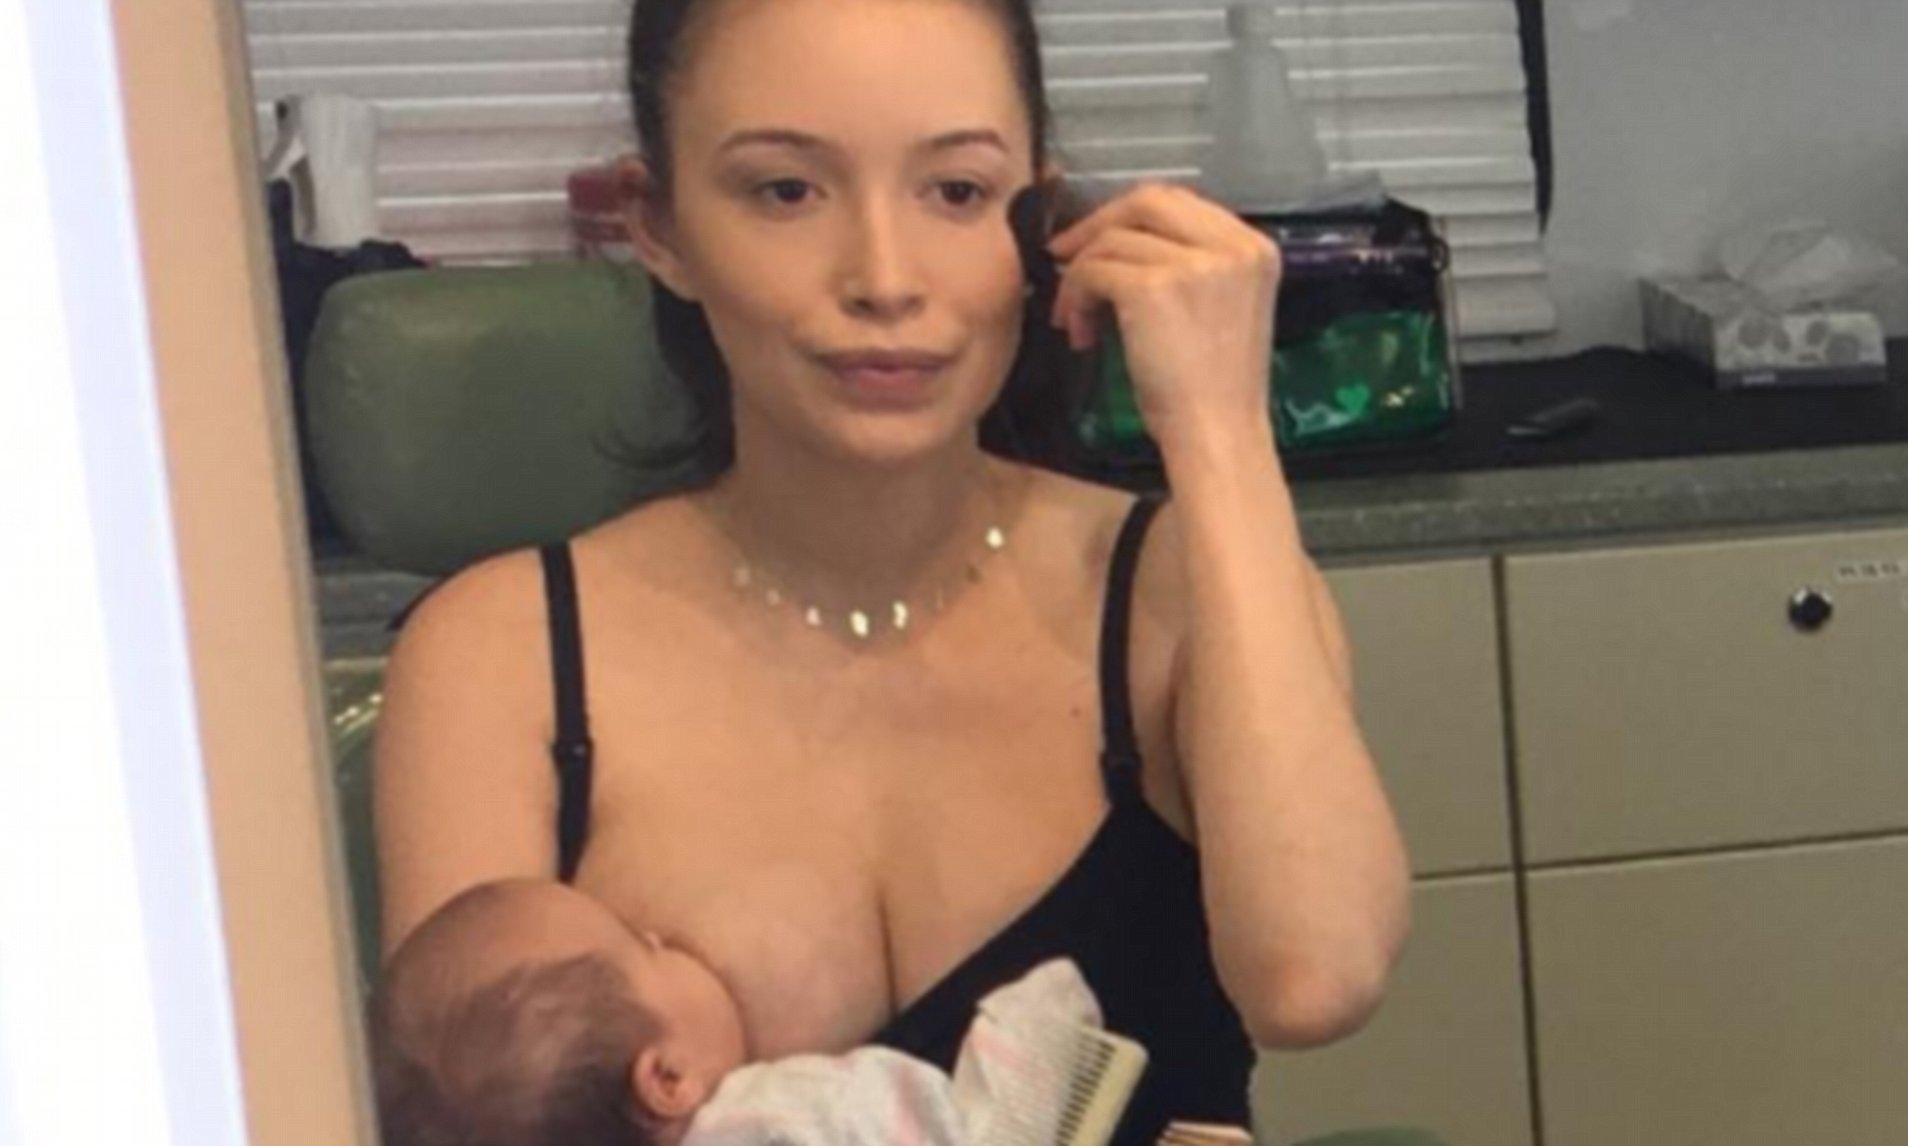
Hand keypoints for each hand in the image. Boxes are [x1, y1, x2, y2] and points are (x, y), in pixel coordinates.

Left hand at [1046, 180, 1281, 456]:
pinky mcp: (1154, 288)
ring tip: (1074, 320)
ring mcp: (1195, 263)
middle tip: (1063, 257)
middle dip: (1098, 226)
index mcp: (1255, 247)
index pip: (1180, 202)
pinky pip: (1094, 271)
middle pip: (1147, 201)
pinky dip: (1075, 297)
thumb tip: (1122, 240)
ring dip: (1080, 277)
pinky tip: (1079, 334)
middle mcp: (1231, 245)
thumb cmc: (1214, 389)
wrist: (1217, 433)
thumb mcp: (1220, 308)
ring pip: (1112, 240)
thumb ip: (1192, 266)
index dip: (1128, 216)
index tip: (1098, 243)